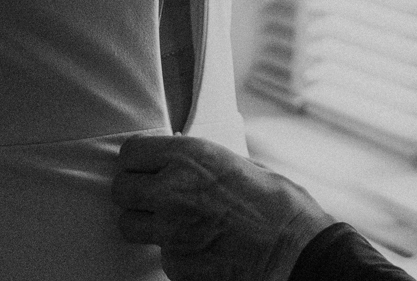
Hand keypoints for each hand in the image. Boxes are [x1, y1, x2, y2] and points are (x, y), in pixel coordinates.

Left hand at [113, 134, 334, 280]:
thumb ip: (204, 164)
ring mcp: (169, 231)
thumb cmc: (279, 206)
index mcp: (191, 156)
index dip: (138, 161)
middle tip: (155, 198)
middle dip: (134, 194)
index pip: (131, 152)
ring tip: (173, 224)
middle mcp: (172, 189)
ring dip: (145, 224)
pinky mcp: (174, 264)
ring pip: (128, 225)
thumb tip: (182, 162)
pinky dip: (174, 252)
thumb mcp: (242, 166)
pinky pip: (158, 255)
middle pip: (121, 189)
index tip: (148, 167)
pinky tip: (199, 247)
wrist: (295, 252)